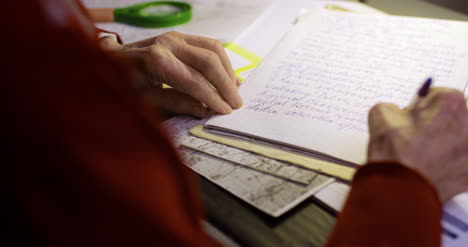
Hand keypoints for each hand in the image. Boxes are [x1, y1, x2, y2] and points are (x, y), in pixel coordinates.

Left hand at [100, 31, 242, 117]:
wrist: (107, 58)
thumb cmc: (122, 82)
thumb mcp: (144, 100)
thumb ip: (175, 104)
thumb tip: (203, 110)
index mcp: (156, 60)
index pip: (195, 81)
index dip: (213, 98)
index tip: (225, 111)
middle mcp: (168, 43)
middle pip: (209, 61)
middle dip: (226, 84)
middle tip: (237, 104)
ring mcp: (176, 37)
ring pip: (214, 49)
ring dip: (227, 70)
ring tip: (235, 91)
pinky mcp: (180, 36)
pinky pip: (208, 45)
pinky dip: (222, 61)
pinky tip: (227, 76)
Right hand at [367, 87, 467, 201]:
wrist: (399, 189)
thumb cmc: (395, 153)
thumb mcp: (380, 114)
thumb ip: (392, 106)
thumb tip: (396, 113)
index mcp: (450, 103)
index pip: (438, 95)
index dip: (421, 107)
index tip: (414, 117)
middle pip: (455, 116)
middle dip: (439, 123)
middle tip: (419, 135)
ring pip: (459, 139)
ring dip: (447, 143)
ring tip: (425, 154)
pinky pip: (460, 162)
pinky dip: (450, 164)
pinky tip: (432, 168)